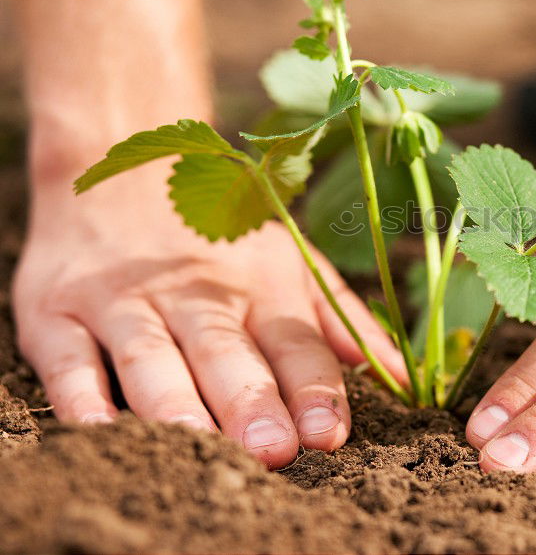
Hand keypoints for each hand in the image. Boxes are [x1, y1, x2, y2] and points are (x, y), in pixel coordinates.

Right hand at [13, 165, 405, 468]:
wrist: (124, 167)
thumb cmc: (223, 236)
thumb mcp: (290, 260)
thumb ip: (339, 317)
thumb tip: (393, 371)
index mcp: (260, 286)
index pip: (293, 342)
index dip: (314, 388)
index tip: (332, 434)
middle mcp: (195, 293)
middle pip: (226, 352)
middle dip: (252, 402)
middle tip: (276, 451)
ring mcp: (125, 300)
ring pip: (151, 356)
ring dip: (177, 404)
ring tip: (203, 448)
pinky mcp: (58, 311)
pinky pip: (69, 357)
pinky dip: (81, 394)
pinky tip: (100, 429)